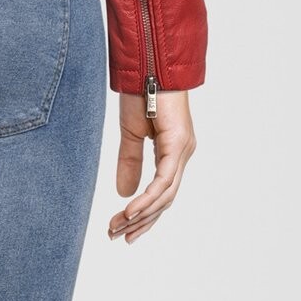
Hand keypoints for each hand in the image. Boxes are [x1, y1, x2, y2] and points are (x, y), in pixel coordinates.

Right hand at [107, 89, 196, 243]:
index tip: (123, 230)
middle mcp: (182, 154)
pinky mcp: (177, 144)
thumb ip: (129, 161)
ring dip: (142, 214)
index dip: (143, 214)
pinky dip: (148, 198)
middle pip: (164, 200)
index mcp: (172, 152)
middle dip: (141, 221)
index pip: (161, 193)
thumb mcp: (130, 132)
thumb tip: (124, 194)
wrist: (147, 63)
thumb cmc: (141, 91)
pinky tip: (132, 210)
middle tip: (118, 237)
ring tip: (120, 228)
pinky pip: (164, 180)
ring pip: (166, 195)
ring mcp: (183, 150)